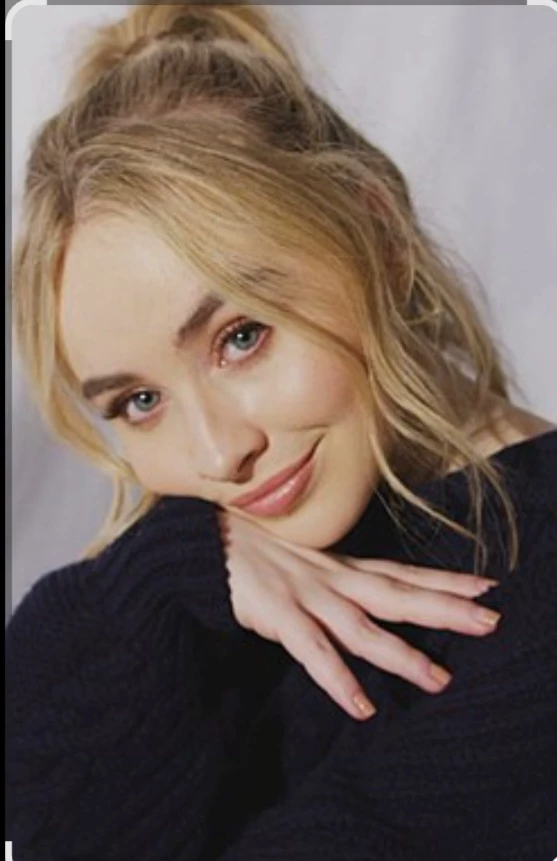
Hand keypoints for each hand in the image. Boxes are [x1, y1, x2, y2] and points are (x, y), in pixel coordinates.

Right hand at [217, 507, 500, 720]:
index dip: (443, 580)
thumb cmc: (250, 551)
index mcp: (337, 567)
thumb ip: (331, 578)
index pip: (400, 573)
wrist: (200, 543)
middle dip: (444, 608)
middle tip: (490, 620)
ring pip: (362, 628)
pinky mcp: (275, 614)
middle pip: (397, 594)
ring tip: (438, 680)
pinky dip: (338, 679)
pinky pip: (312, 652)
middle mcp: (330, 578)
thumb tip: (363, 597)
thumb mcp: (300, 561)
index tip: (486, 586)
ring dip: (401, 654)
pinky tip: (361, 707)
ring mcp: (305, 596)